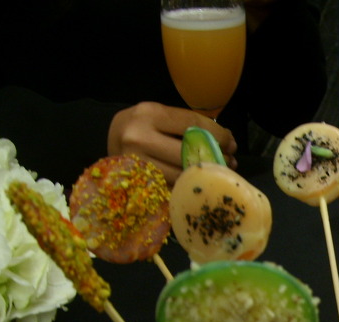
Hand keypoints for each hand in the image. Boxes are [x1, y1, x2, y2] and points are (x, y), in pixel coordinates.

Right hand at [108, 102, 237, 184]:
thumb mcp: (159, 116)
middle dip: (215, 157)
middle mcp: (139, 138)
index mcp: (148, 115)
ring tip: (216, 171)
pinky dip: (188, 187)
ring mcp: (136, 165)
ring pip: (181, 175)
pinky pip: (171, 189)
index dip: (218, 135)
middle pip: (188, 153)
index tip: (231, 142)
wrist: (107, 141)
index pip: (192, 124)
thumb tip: (226, 141)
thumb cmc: (141, 128)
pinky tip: (198, 182)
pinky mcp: (137, 185)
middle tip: (229, 160)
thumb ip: (187, 125)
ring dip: (204, 175)